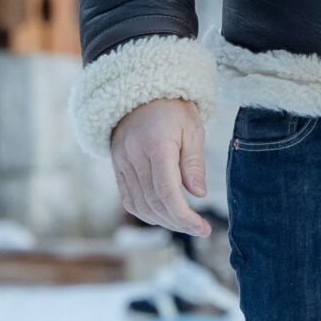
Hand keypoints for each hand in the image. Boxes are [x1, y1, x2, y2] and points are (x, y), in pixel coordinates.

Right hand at [109, 98, 212, 236]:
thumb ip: (193, 163)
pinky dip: (145, 212)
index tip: (203, 228)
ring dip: (161, 221)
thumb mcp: (192, 129)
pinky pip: (128, 198)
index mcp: (156, 146)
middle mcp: (133, 158)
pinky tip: (163, 215)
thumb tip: (198, 195)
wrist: (141, 92)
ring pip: (138, 205)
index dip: (184, 216)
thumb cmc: (174, 109)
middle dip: (177, 222)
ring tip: (184, 224)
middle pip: (153, 203)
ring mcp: (121, 164)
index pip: (167, 192)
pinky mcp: (117, 167)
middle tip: (199, 229)